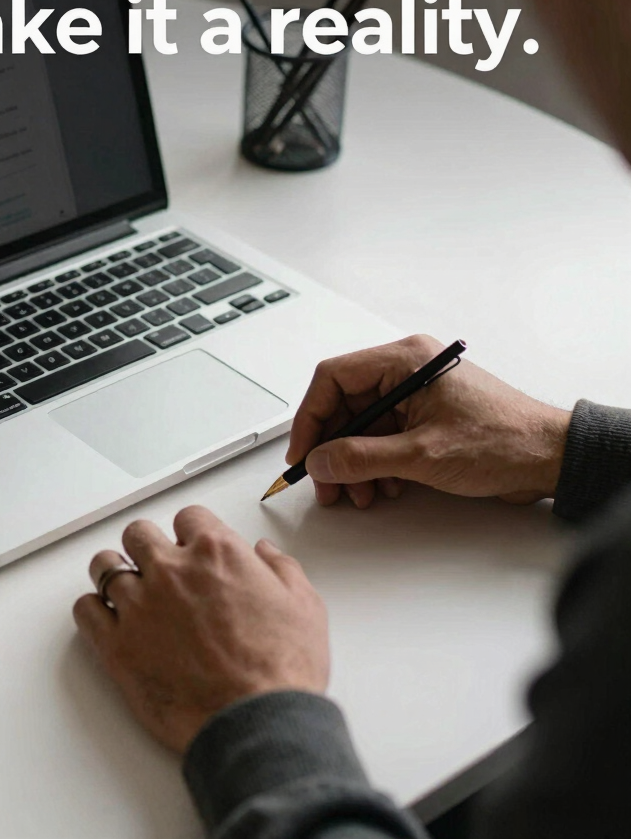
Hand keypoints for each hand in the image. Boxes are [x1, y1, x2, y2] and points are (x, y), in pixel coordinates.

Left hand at [73, 506, 327, 754]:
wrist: (258, 723)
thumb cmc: (282, 671)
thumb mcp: (303, 606)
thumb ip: (281, 569)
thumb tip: (265, 554)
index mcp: (216, 553)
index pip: (188, 517)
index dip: (190, 532)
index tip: (191, 547)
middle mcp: (172, 571)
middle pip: (138, 534)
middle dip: (147, 546)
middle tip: (155, 566)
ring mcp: (140, 606)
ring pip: (104, 566)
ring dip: (114, 573)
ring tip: (124, 588)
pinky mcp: (117, 646)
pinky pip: (85, 611)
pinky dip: (92, 611)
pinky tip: (106, 619)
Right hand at [288, 334, 571, 508]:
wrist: (551, 459)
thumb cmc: (504, 441)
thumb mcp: (421, 454)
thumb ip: (361, 458)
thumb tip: (320, 461)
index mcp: (404, 360)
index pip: (333, 378)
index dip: (310, 417)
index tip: (302, 452)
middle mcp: (406, 371)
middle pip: (344, 405)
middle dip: (332, 448)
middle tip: (325, 482)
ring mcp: (415, 395)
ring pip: (361, 426)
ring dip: (353, 462)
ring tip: (357, 493)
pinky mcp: (424, 418)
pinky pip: (382, 437)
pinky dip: (374, 464)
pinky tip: (382, 488)